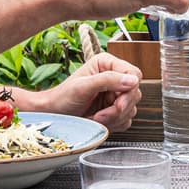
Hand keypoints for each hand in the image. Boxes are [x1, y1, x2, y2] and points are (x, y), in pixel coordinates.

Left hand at [28, 53, 142, 130]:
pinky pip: (126, 119)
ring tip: (95, 118)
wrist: (54, 115)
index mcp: (107, 64)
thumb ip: (107, 80)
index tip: (117, 102)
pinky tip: (99, 121)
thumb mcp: (83, 86)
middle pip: (134, 93)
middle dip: (118, 108)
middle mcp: (113, 78)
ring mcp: (115, 95)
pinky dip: (114, 124)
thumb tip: (132, 80)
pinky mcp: (114, 110)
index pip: (133, 74)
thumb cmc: (62, 97)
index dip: (128, 90)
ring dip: (114, 118)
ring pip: (131, 109)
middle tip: (102, 114)